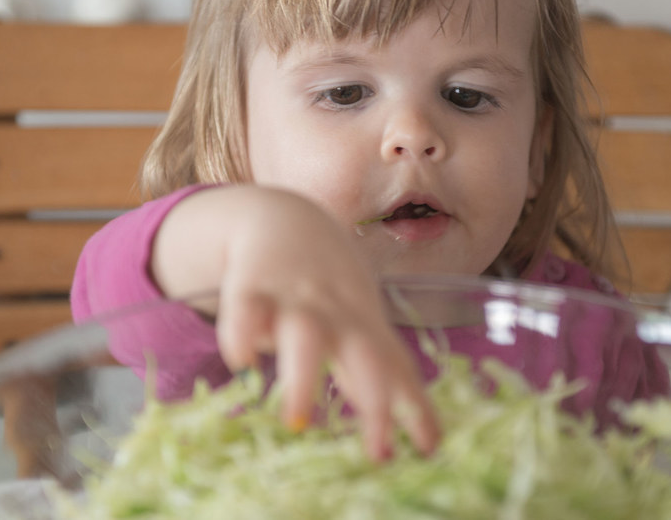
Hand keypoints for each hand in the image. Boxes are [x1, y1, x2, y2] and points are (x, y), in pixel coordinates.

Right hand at [155, 186, 439, 459]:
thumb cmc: (332, 288)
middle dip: (374, 399)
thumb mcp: (363, 325)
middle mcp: (336, 316)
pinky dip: (241, 333)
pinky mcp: (249, 288)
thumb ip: (384, 375)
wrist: (285, 220)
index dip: (415, 408)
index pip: (397, 369)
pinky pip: (245, 309)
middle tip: (378, 450)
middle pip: (363, 354)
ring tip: (297, 421)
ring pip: (304, 335)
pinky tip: (241, 360)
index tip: (430, 449)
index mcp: (365, 328)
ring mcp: (294, 301)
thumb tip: (425, 439)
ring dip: (303, 376)